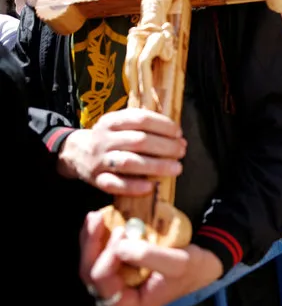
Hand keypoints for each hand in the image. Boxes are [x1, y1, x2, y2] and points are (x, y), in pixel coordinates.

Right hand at [57, 108, 186, 195]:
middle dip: (165, 147)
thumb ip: (145, 127)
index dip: (163, 126)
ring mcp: (99, 160)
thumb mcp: (121, 124)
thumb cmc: (111, 138)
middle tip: (181, 151)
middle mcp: (104, 139)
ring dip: (156, 166)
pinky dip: (134, 187)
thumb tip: (178, 136)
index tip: (178, 133)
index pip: (140, 119)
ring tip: (176, 168)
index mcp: (111, 121)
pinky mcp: (97, 180)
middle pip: (139, 141)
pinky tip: (151, 186)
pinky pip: (115, 185)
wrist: (76, 153)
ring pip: (129, 162)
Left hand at [80, 212, 222, 305]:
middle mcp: (117, 297)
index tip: (122, 232)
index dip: (107, 256)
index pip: (104, 281)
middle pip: (90, 272)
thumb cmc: (191, 268)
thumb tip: (119, 246)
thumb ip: (149, 256)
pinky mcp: (119, 268)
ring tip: (96, 215)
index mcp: (128, 304)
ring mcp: (117, 282)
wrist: (201, 264)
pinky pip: (100, 254)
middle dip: (92, 244)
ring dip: (91, 238)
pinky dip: (98, 236)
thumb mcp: (177, 263)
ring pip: (92, 262)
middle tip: (99, 218)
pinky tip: (101, 219)